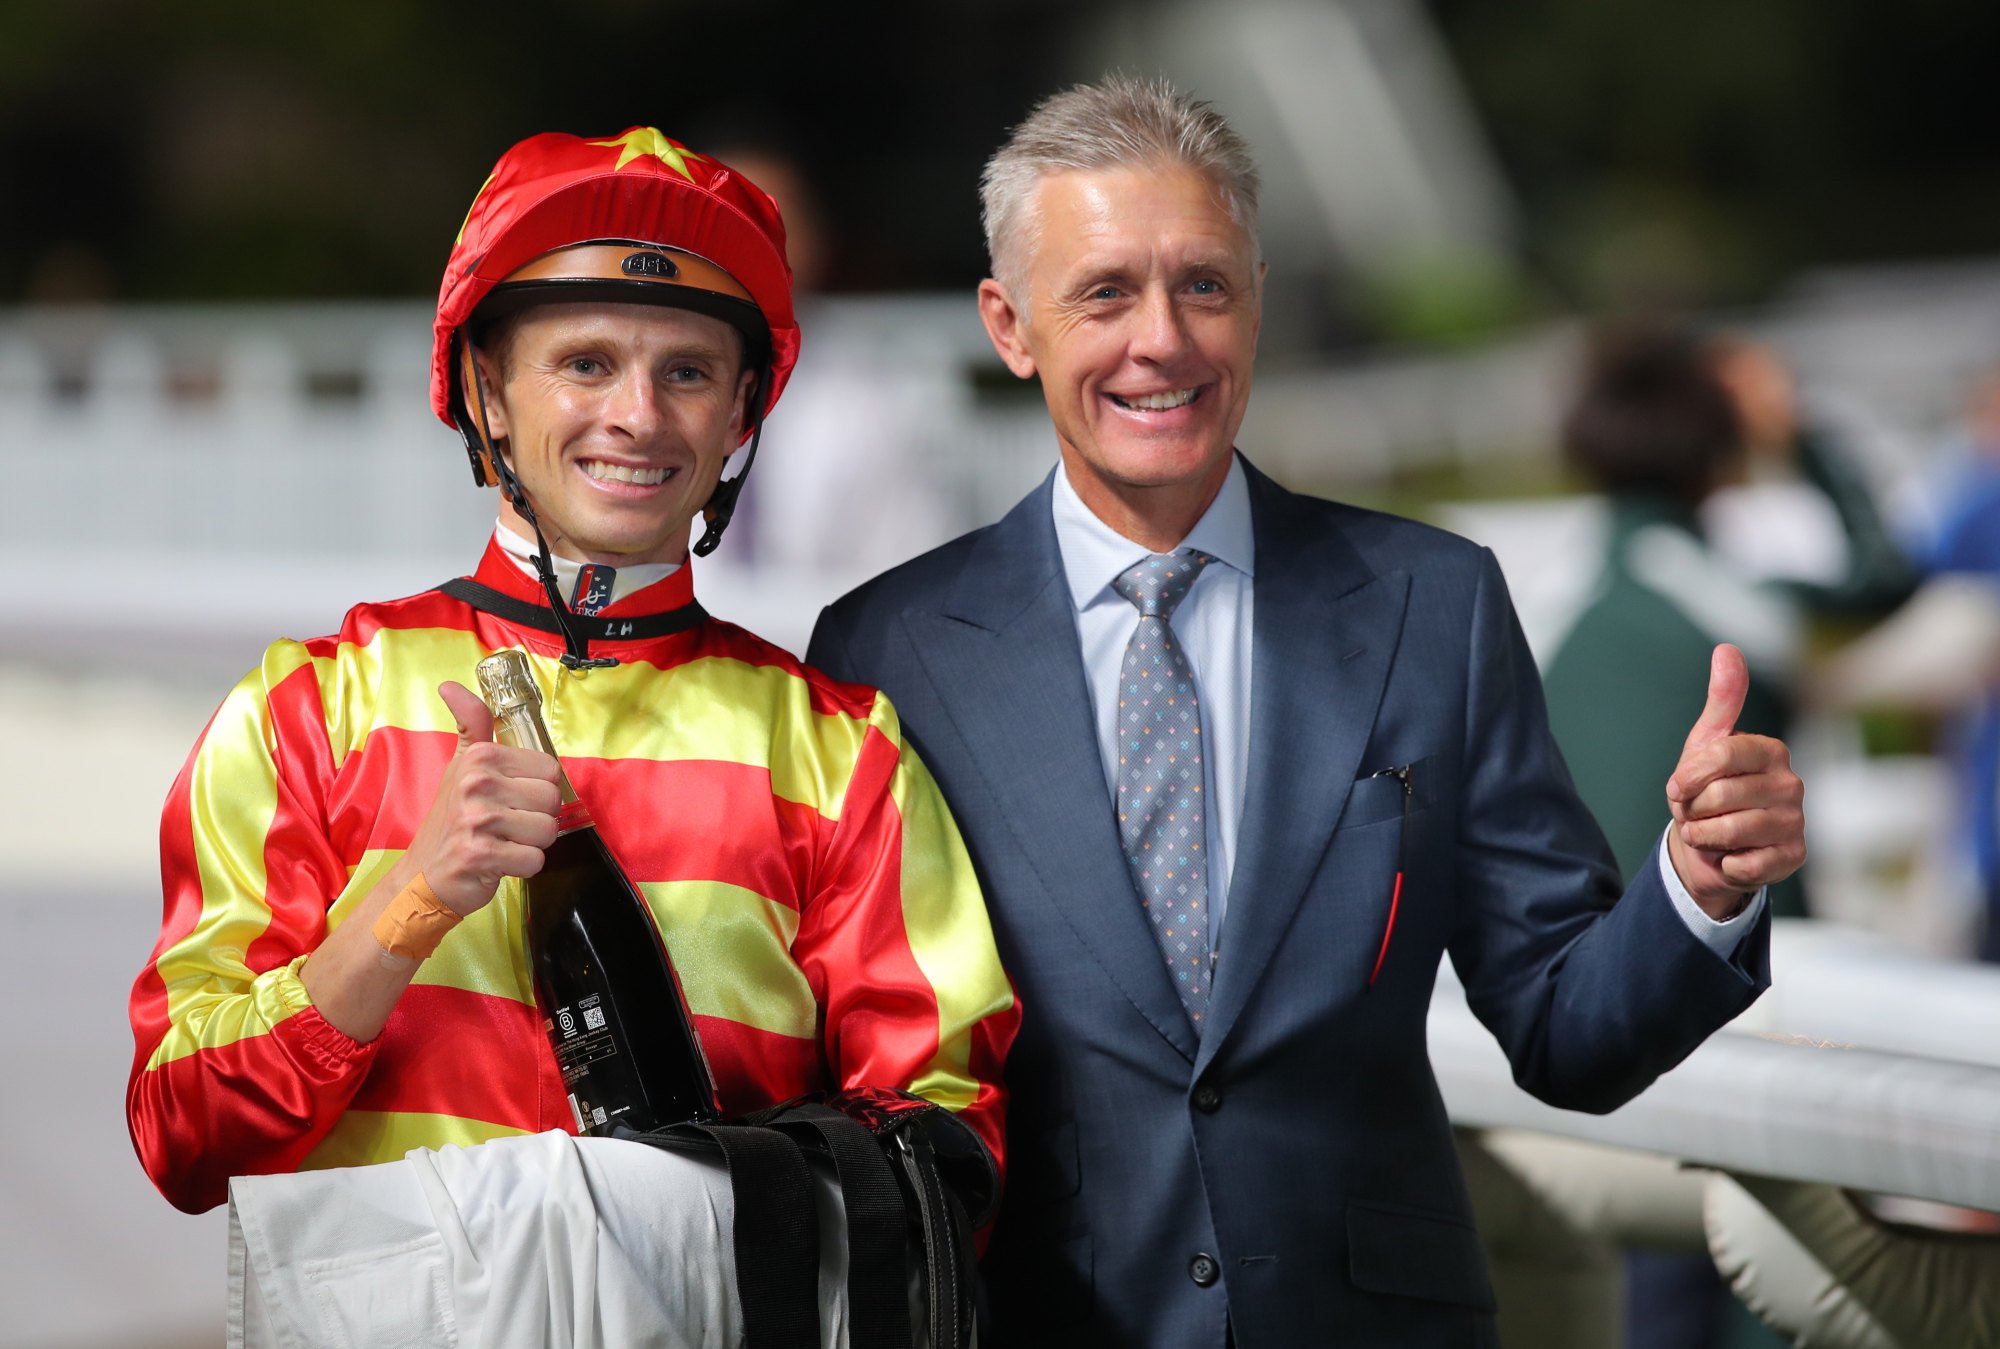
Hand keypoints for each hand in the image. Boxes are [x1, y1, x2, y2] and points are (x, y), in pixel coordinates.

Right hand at [397, 681, 564, 914]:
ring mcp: (477, 819)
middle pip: (552, 800)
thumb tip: (450, 685)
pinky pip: (535, 860)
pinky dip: (522, 867)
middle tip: (506, 826)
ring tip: (502, 842)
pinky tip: (498, 862)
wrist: (424, 875)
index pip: (551, 770)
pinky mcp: (481, 855)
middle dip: (536, 819)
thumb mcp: (460, 766)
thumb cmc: (450, 821)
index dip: (537, 790)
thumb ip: (470, 724)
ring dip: (530, 844)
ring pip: (548, 831)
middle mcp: (477, 783)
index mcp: (480, 757)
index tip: (510, 800)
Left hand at [1665, 645, 1806, 918]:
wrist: (1711, 847)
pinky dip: (1725, 864)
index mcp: (1770, 751)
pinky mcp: (1793, 858)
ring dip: (1704, 837)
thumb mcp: (1706, 744)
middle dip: (1693, 810)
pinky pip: (1745, 864)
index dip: (1688, 776)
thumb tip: (1727, 649)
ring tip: (1708, 833)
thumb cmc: (1708, 790)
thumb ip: (1722, 699)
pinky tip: (1730, 856)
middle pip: (1721, 795)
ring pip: (1730, 831)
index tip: (1678, 787)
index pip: (1721, 755)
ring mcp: (1796, 822)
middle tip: (1697, 813)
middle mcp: (1792, 784)